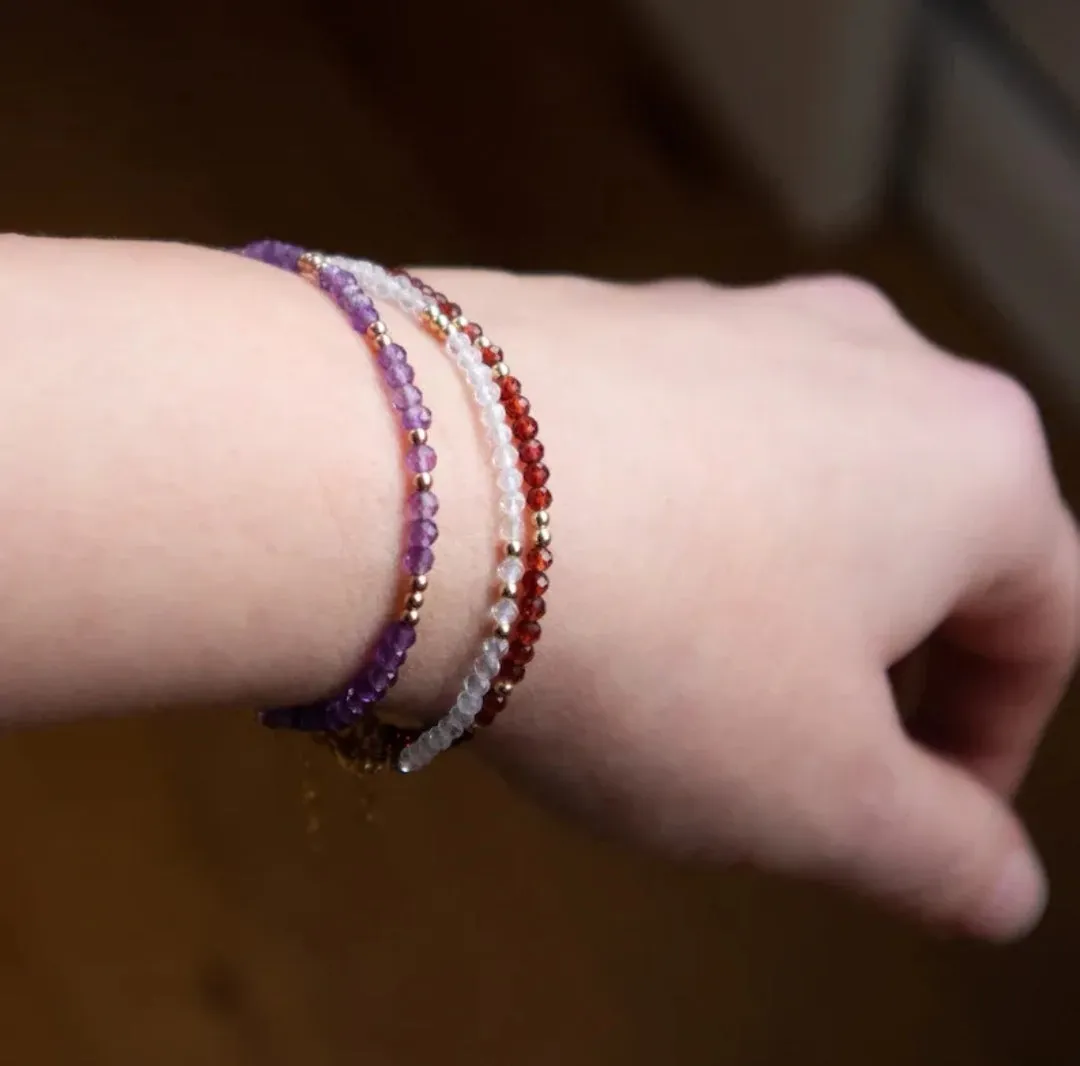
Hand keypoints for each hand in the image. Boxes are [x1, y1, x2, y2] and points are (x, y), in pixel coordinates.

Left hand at [419, 269, 1079, 940]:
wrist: (404, 484)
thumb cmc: (643, 635)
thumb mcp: (821, 798)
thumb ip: (940, 853)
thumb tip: (996, 885)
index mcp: (970, 459)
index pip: (1038, 626)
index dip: (989, 744)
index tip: (916, 819)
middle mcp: (865, 358)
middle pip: (912, 550)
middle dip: (866, 670)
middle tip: (784, 759)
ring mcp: (729, 320)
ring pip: (790, 495)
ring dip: (757, 599)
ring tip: (666, 678)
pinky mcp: (617, 319)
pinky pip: (678, 449)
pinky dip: (664, 530)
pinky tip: (587, 586)